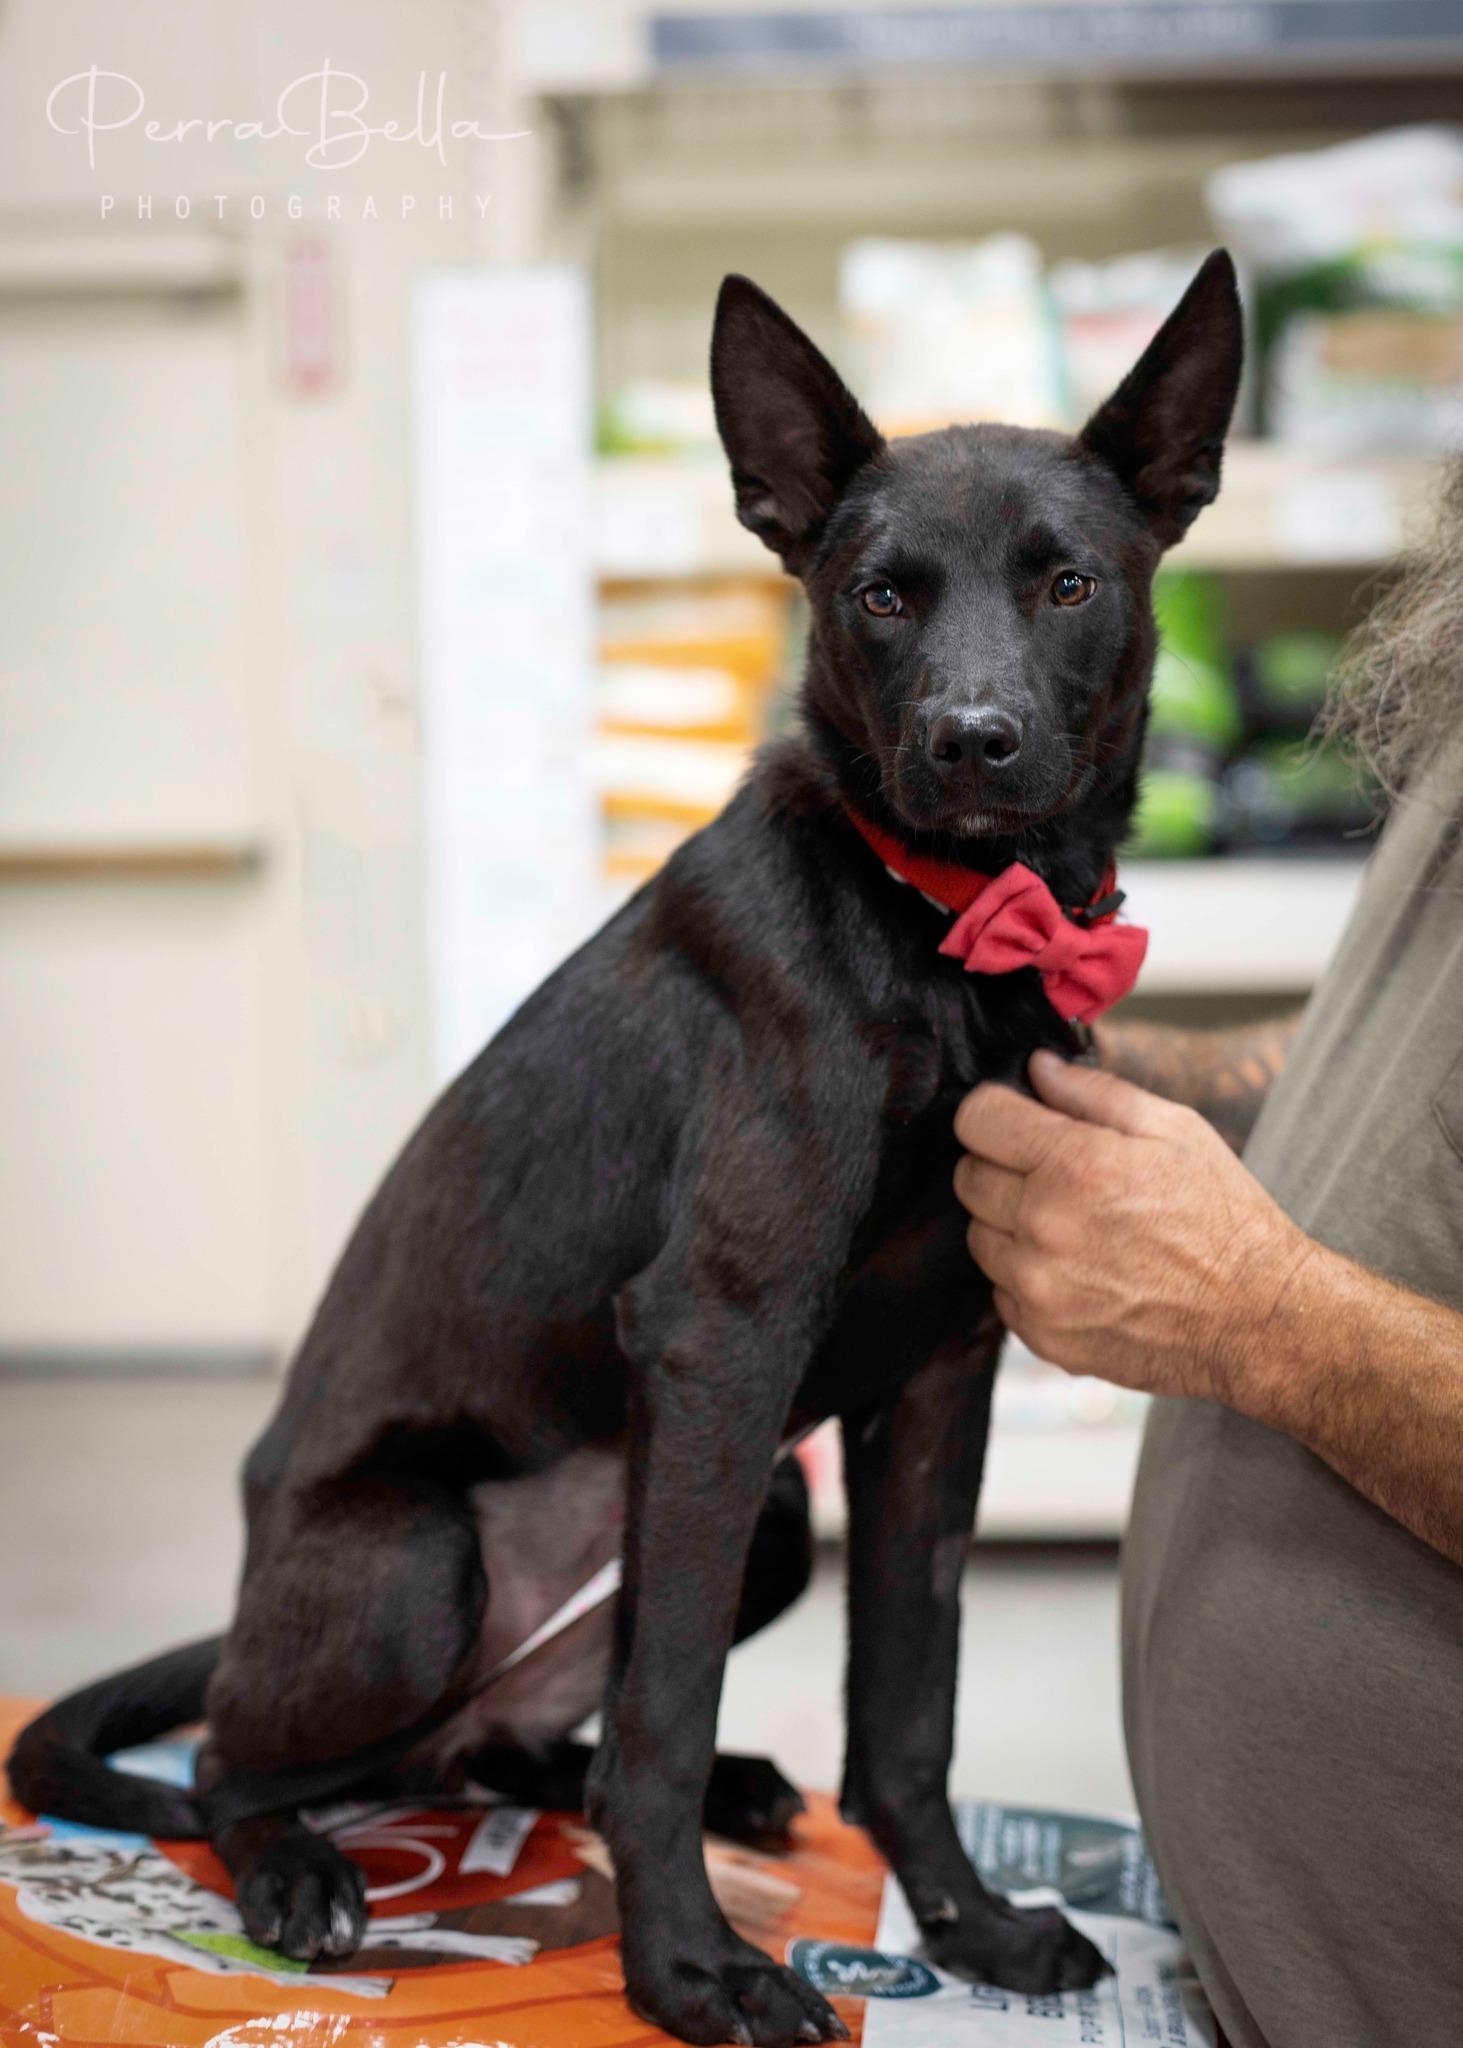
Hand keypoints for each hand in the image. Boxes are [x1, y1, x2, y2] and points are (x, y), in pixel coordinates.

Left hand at [953, 1049, 1314, 1402]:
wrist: (1257, 1318)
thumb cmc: (1222, 1218)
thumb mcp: (1175, 1130)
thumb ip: (1094, 1092)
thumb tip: (1038, 1069)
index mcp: (1073, 1166)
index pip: (976, 1119)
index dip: (996, 1111)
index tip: (1018, 1119)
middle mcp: (1043, 1228)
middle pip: (968, 1178)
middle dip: (1002, 1165)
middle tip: (1054, 1174)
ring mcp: (1038, 1289)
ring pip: (979, 1237)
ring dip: (1010, 1225)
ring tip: (1074, 1226)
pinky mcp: (1043, 1336)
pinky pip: (1000, 1292)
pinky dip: (1027, 1278)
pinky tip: (1080, 1271)